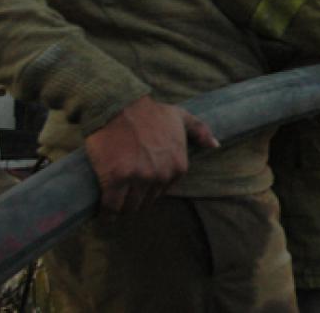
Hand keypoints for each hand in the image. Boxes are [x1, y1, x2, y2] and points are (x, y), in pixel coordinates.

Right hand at [84, 96, 218, 213]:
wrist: (120, 105)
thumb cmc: (149, 112)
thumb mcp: (181, 117)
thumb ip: (200, 131)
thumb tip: (216, 145)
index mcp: (178, 166)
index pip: (162, 192)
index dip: (148, 191)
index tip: (138, 187)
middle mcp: (161, 174)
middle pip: (146, 202)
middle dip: (134, 200)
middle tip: (122, 196)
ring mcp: (139, 177)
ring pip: (129, 206)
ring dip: (121, 209)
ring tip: (112, 204)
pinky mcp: (116, 178)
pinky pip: (111, 206)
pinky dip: (106, 214)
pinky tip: (104, 215)